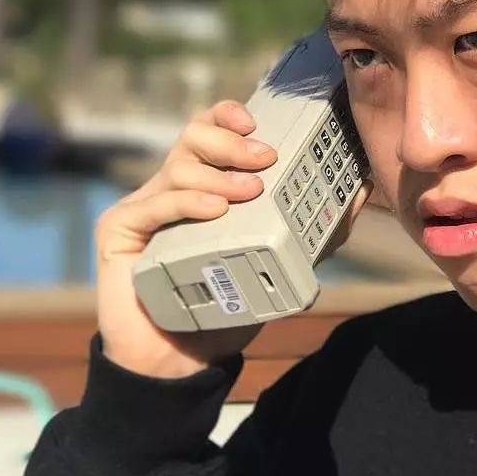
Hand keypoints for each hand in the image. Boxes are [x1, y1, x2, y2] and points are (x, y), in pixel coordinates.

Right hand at [93, 99, 373, 379]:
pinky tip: (214, 210)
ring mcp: (143, 208)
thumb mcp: (279, 262)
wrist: (181, 360)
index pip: (209, 132)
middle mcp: (170, 189)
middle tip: (264, 159)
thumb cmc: (226, 309)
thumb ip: (316, 230)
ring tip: (248, 192)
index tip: (255, 122)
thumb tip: (358, 192)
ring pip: (177, 167)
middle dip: (230, 141)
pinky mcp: (118, 231)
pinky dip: (187, 202)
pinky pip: (152, 205)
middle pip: (191, 138)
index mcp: (202, 186)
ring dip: (217, 174)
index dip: (227, 116)